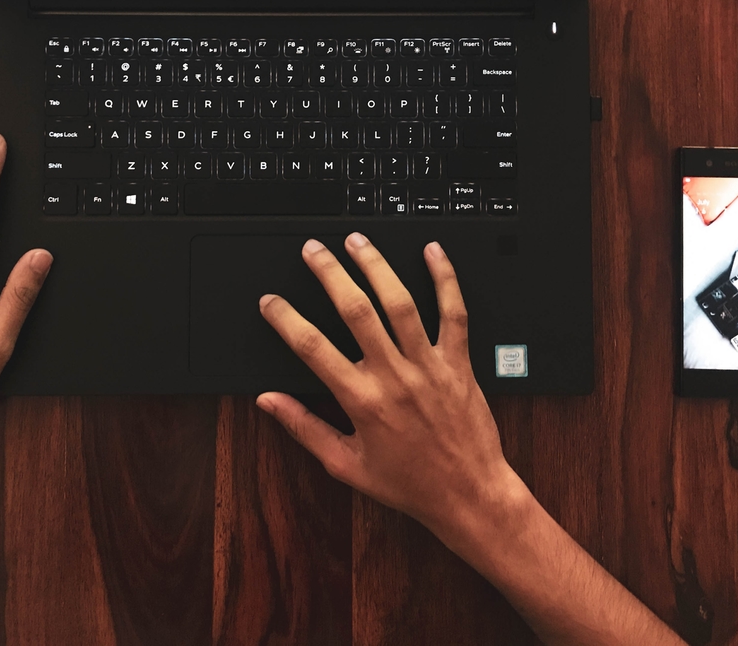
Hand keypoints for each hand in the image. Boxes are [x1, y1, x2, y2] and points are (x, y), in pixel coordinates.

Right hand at [257, 233, 529, 551]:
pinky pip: (454, 312)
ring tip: (357, 241)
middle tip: (313, 250)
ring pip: (400, 302)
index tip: (270, 302)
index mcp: (362, 402)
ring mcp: (429, 366)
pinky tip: (433, 251)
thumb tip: (268, 401)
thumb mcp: (345, 464)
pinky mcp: (459, 362)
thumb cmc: (409, 483)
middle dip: (330, 274)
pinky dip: (445, 278)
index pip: (312, 348)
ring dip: (376, 266)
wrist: (468, 495)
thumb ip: (304, 427)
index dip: (286, 319)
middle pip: (355, 311)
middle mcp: (394, 377)